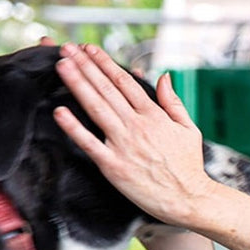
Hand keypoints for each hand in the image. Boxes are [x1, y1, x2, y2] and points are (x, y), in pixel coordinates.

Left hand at [53, 43, 215, 228]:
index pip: (124, 82)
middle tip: (67, 49)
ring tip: (61, 66)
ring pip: (96, 108)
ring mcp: (124, 145)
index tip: (90, 50)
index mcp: (154, 116)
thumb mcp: (189, 129)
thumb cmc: (190, 168)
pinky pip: (89, 144)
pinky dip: (73, 127)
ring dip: (77, 84)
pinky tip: (59, 112)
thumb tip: (164, 77)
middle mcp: (137, 126)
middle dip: (85, 66)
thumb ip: (173, 102)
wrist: (190, 200)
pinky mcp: (114, 166)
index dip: (105, 63)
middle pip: (106, 89)